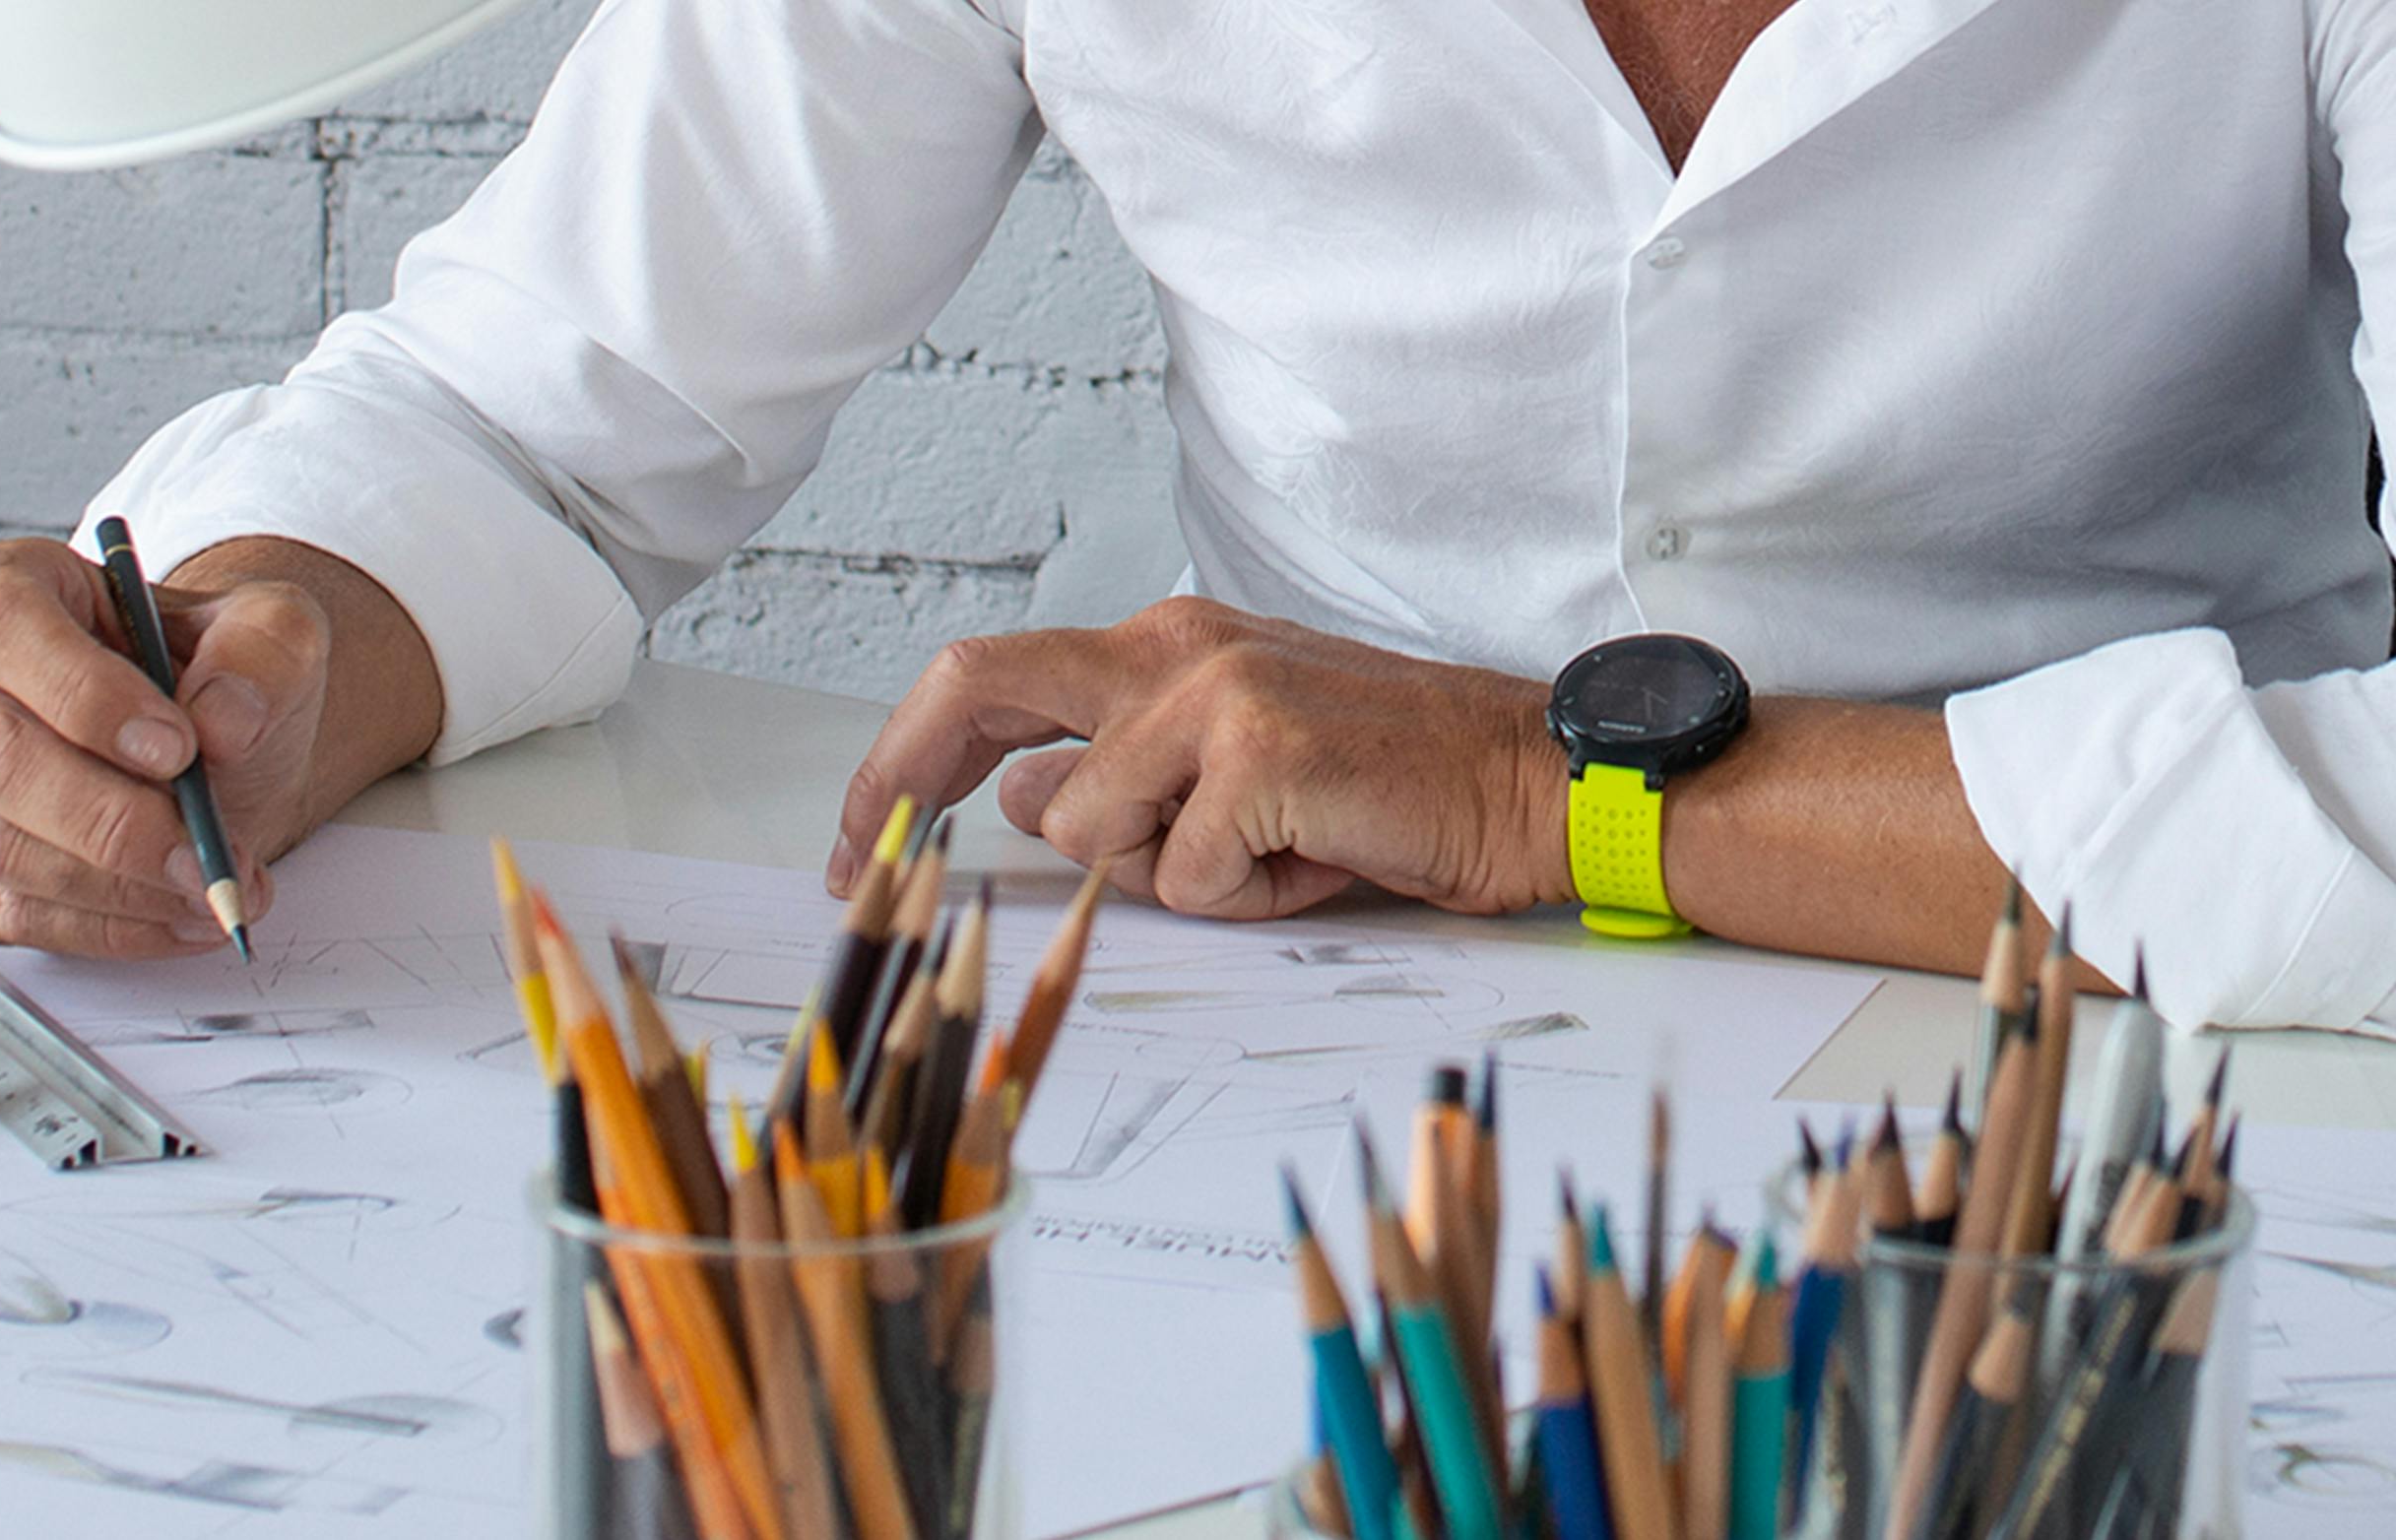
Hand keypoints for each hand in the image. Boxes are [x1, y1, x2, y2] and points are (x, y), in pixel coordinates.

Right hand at [0, 538, 330, 956]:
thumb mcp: (272, 630)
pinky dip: (104, 929)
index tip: (178, 750)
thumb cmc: (214, 673)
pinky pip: (8, 911)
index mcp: (6, 587)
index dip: (86, 696)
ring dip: (117, 889)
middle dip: (113, 822)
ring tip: (213, 888)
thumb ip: (263, 653)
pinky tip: (176, 918)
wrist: (212, 743)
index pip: (6, 629)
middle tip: (206, 854)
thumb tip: (224, 719)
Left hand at [832, 598, 1576, 919]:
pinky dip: (1247, 898)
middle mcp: (1176, 646)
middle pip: (977, 686)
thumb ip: (1126, 779)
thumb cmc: (1395, 788)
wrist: (1532, 783)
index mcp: (1167, 645)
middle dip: (894, 776)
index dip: (903, 757)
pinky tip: (1320, 858)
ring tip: (1275, 856)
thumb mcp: (1236, 776)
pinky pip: (1184, 877)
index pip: (992, 679)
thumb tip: (1026, 804)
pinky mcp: (1260, 751)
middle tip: (865, 861)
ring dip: (1170, 878)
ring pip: (1091, 828)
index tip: (862, 834)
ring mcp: (1215, 692)